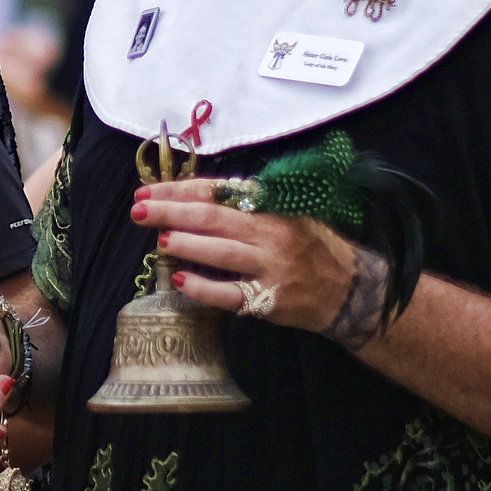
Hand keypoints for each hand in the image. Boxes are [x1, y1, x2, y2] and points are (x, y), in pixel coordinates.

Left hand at [136, 178, 389, 352]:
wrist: (352, 289)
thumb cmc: (310, 246)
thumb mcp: (287, 214)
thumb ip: (246, 205)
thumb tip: (188, 196)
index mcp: (273, 207)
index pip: (219, 193)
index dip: (180, 190)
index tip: (149, 191)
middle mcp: (273, 234)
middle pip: (214, 218)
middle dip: (172, 212)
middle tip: (139, 211)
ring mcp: (272, 268)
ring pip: (222, 253)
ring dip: (187, 245)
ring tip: (159, 239)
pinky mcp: (270, 300)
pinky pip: (230, 294)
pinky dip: (203, 287)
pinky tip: (179, 280)